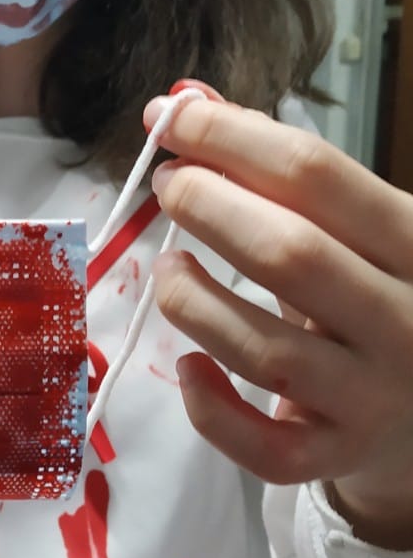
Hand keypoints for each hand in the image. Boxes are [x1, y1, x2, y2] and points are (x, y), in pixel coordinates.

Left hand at [144, 84, 412, 549]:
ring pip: (266, 352)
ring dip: (193, 301)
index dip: (230, 139)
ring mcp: (375, 398)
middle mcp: (407, 320)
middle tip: (168, 186)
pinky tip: (190, 366)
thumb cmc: (380, 293)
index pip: (317, 174)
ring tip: (170, 268)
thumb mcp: (354, 226)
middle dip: (210, 208)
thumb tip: (186, 101)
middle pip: (291, 254)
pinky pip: (264, 448)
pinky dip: (212, 409)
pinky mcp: (337, 456)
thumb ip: (279, 170)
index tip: (169, 119)